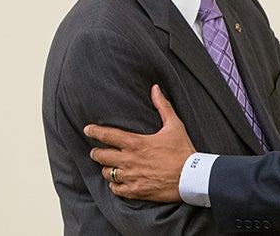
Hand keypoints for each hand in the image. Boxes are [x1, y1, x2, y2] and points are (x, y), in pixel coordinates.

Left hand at [84, 84, 194, 202]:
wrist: (191, 177)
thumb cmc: (183, 151)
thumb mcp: (175, 126)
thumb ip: (163, 106)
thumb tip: (155, 89)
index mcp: (136, 143)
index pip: (108, 135)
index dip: (94, 131)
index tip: (87, 130)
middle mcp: (129, 160)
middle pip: (100, 156)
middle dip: (96, 152)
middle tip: (97, 151)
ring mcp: (131, 176)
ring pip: (106, 172)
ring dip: (107, 168)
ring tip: (111, 165)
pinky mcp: (135, 190)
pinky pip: (115, 189)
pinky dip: (115, 185)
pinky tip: (119, 181)